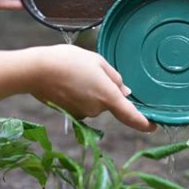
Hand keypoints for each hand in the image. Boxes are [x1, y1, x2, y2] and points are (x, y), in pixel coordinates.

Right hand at [29, 45, 156, 131]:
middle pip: (110, 103)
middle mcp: (97, 110)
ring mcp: (83, 114)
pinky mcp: (70, 114)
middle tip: (91, 72)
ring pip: (95, 103)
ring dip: (91, 91)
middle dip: (105, 90)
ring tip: (76, 74)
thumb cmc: (68, 61)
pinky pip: (82, 105)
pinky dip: (79, 95)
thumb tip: (125, 91)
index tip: (154, 126)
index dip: (145, 123)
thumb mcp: (98, 61)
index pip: (131, 116)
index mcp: (108, 97)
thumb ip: (115, 78)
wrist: (35, 71)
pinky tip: (68, 82)